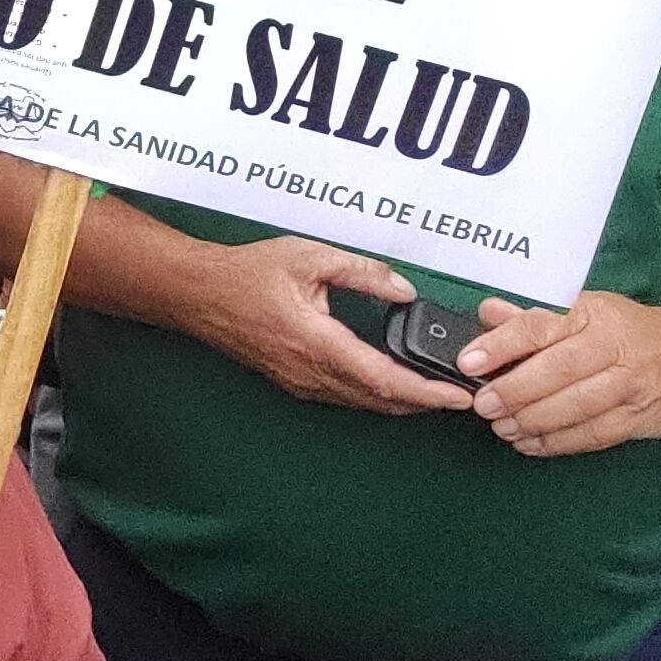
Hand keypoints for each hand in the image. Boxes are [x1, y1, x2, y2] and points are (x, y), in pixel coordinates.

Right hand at [195, 238, 479, 416]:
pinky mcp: (294, 382)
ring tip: (437, 394)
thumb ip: (361, 272)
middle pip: (379, 400)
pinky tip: (392, 387)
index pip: (383, 378)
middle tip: (462, 395)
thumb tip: (404, 291)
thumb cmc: (247, 273)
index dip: (426, 391)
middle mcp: (309, 372)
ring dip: (402, 402)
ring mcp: (300, 382)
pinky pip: (344, 397)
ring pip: (363, 403)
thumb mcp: (308, 257)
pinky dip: (376, 396)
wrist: (198, 294)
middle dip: (424, 402)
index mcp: (316, 342)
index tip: (458, 396)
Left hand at [463, 291, 660, 453]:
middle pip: (557, 371)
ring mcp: (631, 386)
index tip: (469, 362)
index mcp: (595, 315)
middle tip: (484, 405)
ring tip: (503, 428)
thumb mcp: (589, 312)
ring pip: (575, 408)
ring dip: (532, 422)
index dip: (501, 345)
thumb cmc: (634, 332)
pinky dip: (558, 443)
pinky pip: (594, 435)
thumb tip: (488, 313)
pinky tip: (530, 444)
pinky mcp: (641, 417)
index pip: (540, 327)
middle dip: (514, 391)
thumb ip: (536, 318)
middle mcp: (614, 348)